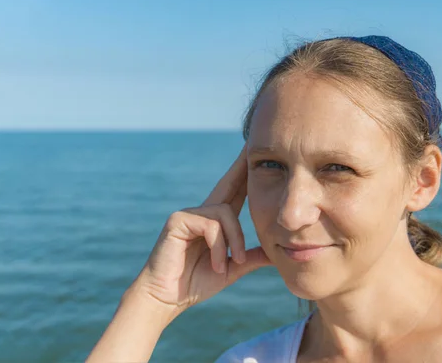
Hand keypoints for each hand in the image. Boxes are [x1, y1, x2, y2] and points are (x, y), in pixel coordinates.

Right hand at [130, 145, 271, 321]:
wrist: (167, 299)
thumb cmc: (195, 283)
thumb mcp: (231, 269)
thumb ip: (250, 258)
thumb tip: (275, 253)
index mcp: (216, 222)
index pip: (236, 193)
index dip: (246, 174)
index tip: (256, 155)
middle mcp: (202, 212)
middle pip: (228, 183)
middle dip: (242, 165)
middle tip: (253, 143)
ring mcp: (189, 214)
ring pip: (226, 214)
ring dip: (234, 241)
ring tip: (230, 263)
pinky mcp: (178, 220)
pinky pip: (211, 225)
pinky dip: (217, 246)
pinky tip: (216, 263)